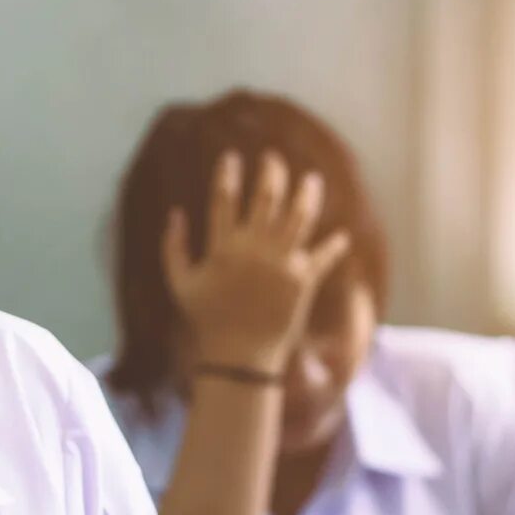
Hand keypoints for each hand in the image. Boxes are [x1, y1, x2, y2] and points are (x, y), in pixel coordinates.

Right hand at [162, 149, 351, 374]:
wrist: (239, 357)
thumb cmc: (207, 321)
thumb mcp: (180, 284)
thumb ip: (174, 247)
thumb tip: (175, 213)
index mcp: (223, 248)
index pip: (225, 199)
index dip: (229, 174)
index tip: (233, 157)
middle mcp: (254, 250)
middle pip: (267, 196)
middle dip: (272, 172)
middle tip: (273, 158)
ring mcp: (281, 264)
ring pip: (300, 216)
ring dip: (307, 193)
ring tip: (312, 180)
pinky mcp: (303, 281)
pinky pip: (324, 256)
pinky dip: (335, 245)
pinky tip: (341, 237)